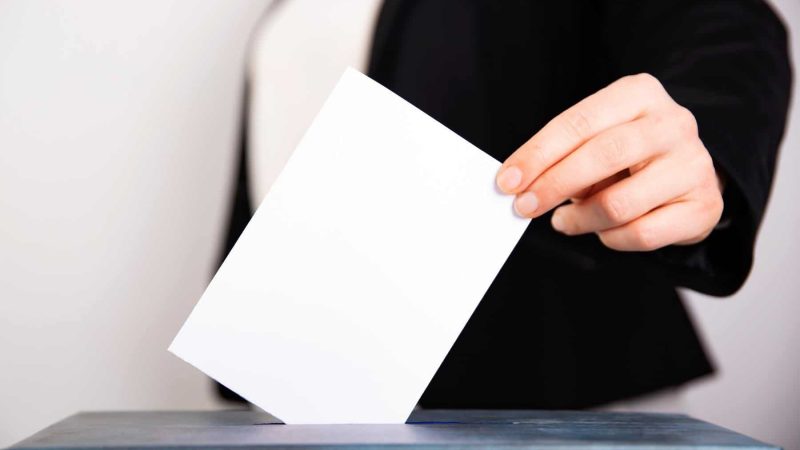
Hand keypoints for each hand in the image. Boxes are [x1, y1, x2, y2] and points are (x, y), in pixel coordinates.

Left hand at [496, 73, 723, 250]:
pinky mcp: (703, 206)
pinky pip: (641, 234)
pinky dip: (610, 238)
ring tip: (564, 221)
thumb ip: (561, 156)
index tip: (507, 181)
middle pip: (601, 157)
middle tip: (523, 206)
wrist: (686, 174)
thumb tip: (518, 183)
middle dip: (553, 185)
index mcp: (638, 94)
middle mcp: (672, 123)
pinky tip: (602, 231)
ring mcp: (693, 164)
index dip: (537, 154)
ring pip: (619, 203)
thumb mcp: (594, 141)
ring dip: (580, 219)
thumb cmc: (627, 155)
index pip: (578, 124)